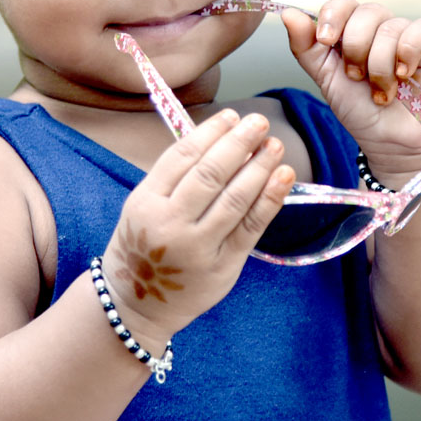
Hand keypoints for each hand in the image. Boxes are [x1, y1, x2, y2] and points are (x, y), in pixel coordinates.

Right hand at [102, 110, 294, 343]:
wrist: (137, 304)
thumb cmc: (143, 246)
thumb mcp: (141, 207)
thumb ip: (173, 178)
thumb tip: (220, 140)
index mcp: (145, 202)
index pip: (182, 157)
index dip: (210, 133)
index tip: (231, 116)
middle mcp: (170, 224)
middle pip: (210, 174)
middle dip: (238, 143)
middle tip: (259, 122)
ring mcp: (198, 248)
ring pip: (235, 199)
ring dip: (259, 167)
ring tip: (274, 145)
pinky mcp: (223, 267)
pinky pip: (251, 227)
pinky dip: (270, 199)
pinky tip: (283, 177)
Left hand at [282, 0, 420, 177]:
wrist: (390, 142)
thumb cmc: (360, 111)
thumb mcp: (326, 78)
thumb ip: (306, 47)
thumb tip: (288, 13)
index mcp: (353, 31)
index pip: (342, 4)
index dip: (333, 17)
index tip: (325, 41)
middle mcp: (382, 27)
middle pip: (366, 11)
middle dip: (356, 49)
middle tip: (357, 77)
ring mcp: (410, 33)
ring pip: (390, 26)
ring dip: (379, 65)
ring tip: (381, 91)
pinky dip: (407, 53)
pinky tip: (404, 75)